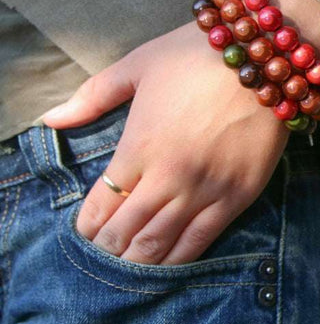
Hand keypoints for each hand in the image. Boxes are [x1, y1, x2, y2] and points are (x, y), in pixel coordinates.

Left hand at [43, 21, 289, 264]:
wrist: (265, 57)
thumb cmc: (197, 57)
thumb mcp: (138, 65)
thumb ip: (92, 96)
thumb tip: (50, 119)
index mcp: (139, 146)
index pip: (101, 205)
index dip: (88, 225)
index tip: (85, 231)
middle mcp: (169, 177)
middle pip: (126, 233)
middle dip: (109, 249)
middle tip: (106, 253)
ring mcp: (206, 190)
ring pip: (161, 245)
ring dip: (139, 262)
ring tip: (129, 266)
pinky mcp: (239, 196)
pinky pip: (202, 240)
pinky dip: (179, 259)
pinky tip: (167, 266)